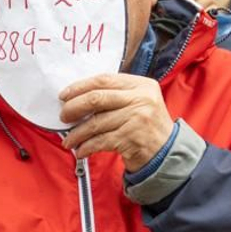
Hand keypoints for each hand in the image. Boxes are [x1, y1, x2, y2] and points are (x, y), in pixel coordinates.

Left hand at [59, 74, 174, 168]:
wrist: (167, 151)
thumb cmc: (145, 125)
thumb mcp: (138, 101)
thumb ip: (114, 94)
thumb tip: (75, 96)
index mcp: (141, 85)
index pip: (103, 80)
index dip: (79, 87)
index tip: (64, 96)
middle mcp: (142, 99)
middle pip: (96, 99)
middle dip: (73, 108)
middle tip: (63, 117)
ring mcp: (138, 118)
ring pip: (95, 123)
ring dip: (76, 134)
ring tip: (69, 140)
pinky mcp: (132, 138)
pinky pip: (100, 141)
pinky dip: (86, 147)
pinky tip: (80, 150)